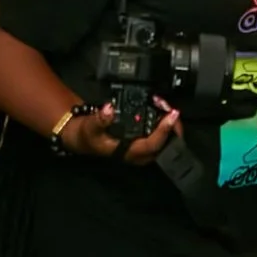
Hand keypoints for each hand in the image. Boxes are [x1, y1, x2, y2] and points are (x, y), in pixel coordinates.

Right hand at [61, 99, 182, 165]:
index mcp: (129, 152)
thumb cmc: (88, 136)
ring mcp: (143, 148)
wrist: (84, 138)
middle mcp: (140, 153)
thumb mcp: (90, 126)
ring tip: (161, 103)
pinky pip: (161, 133)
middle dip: (172, 124)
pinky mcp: (144, 141)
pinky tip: (159, 107)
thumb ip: (99, 119)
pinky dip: (164, 121)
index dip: (165, 130)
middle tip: (166, 105)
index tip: (172, 114)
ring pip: (166, 138)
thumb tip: (108, 109)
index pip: (153, 144)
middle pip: (166, 143)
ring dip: (168, 121)